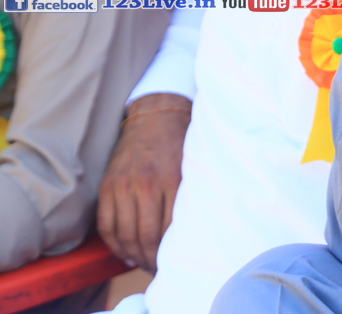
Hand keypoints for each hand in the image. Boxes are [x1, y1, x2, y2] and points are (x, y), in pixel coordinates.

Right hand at [97, 94, 191, 271]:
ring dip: (132, 254)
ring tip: (141, 262)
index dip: (168, 252)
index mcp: (173, 180)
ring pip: (124, 233)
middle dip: (150, 258)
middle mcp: (147, 184)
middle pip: (144, 236)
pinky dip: (113, 242)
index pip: (168, 229)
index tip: (171, 262)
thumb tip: (188, 234)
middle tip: (155, 268)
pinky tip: (123, 251)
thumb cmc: (181, 144)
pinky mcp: (108, 184)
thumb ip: (189, 197)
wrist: (156, 116)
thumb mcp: (192, 168)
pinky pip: (106, 223)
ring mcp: (124, 185)